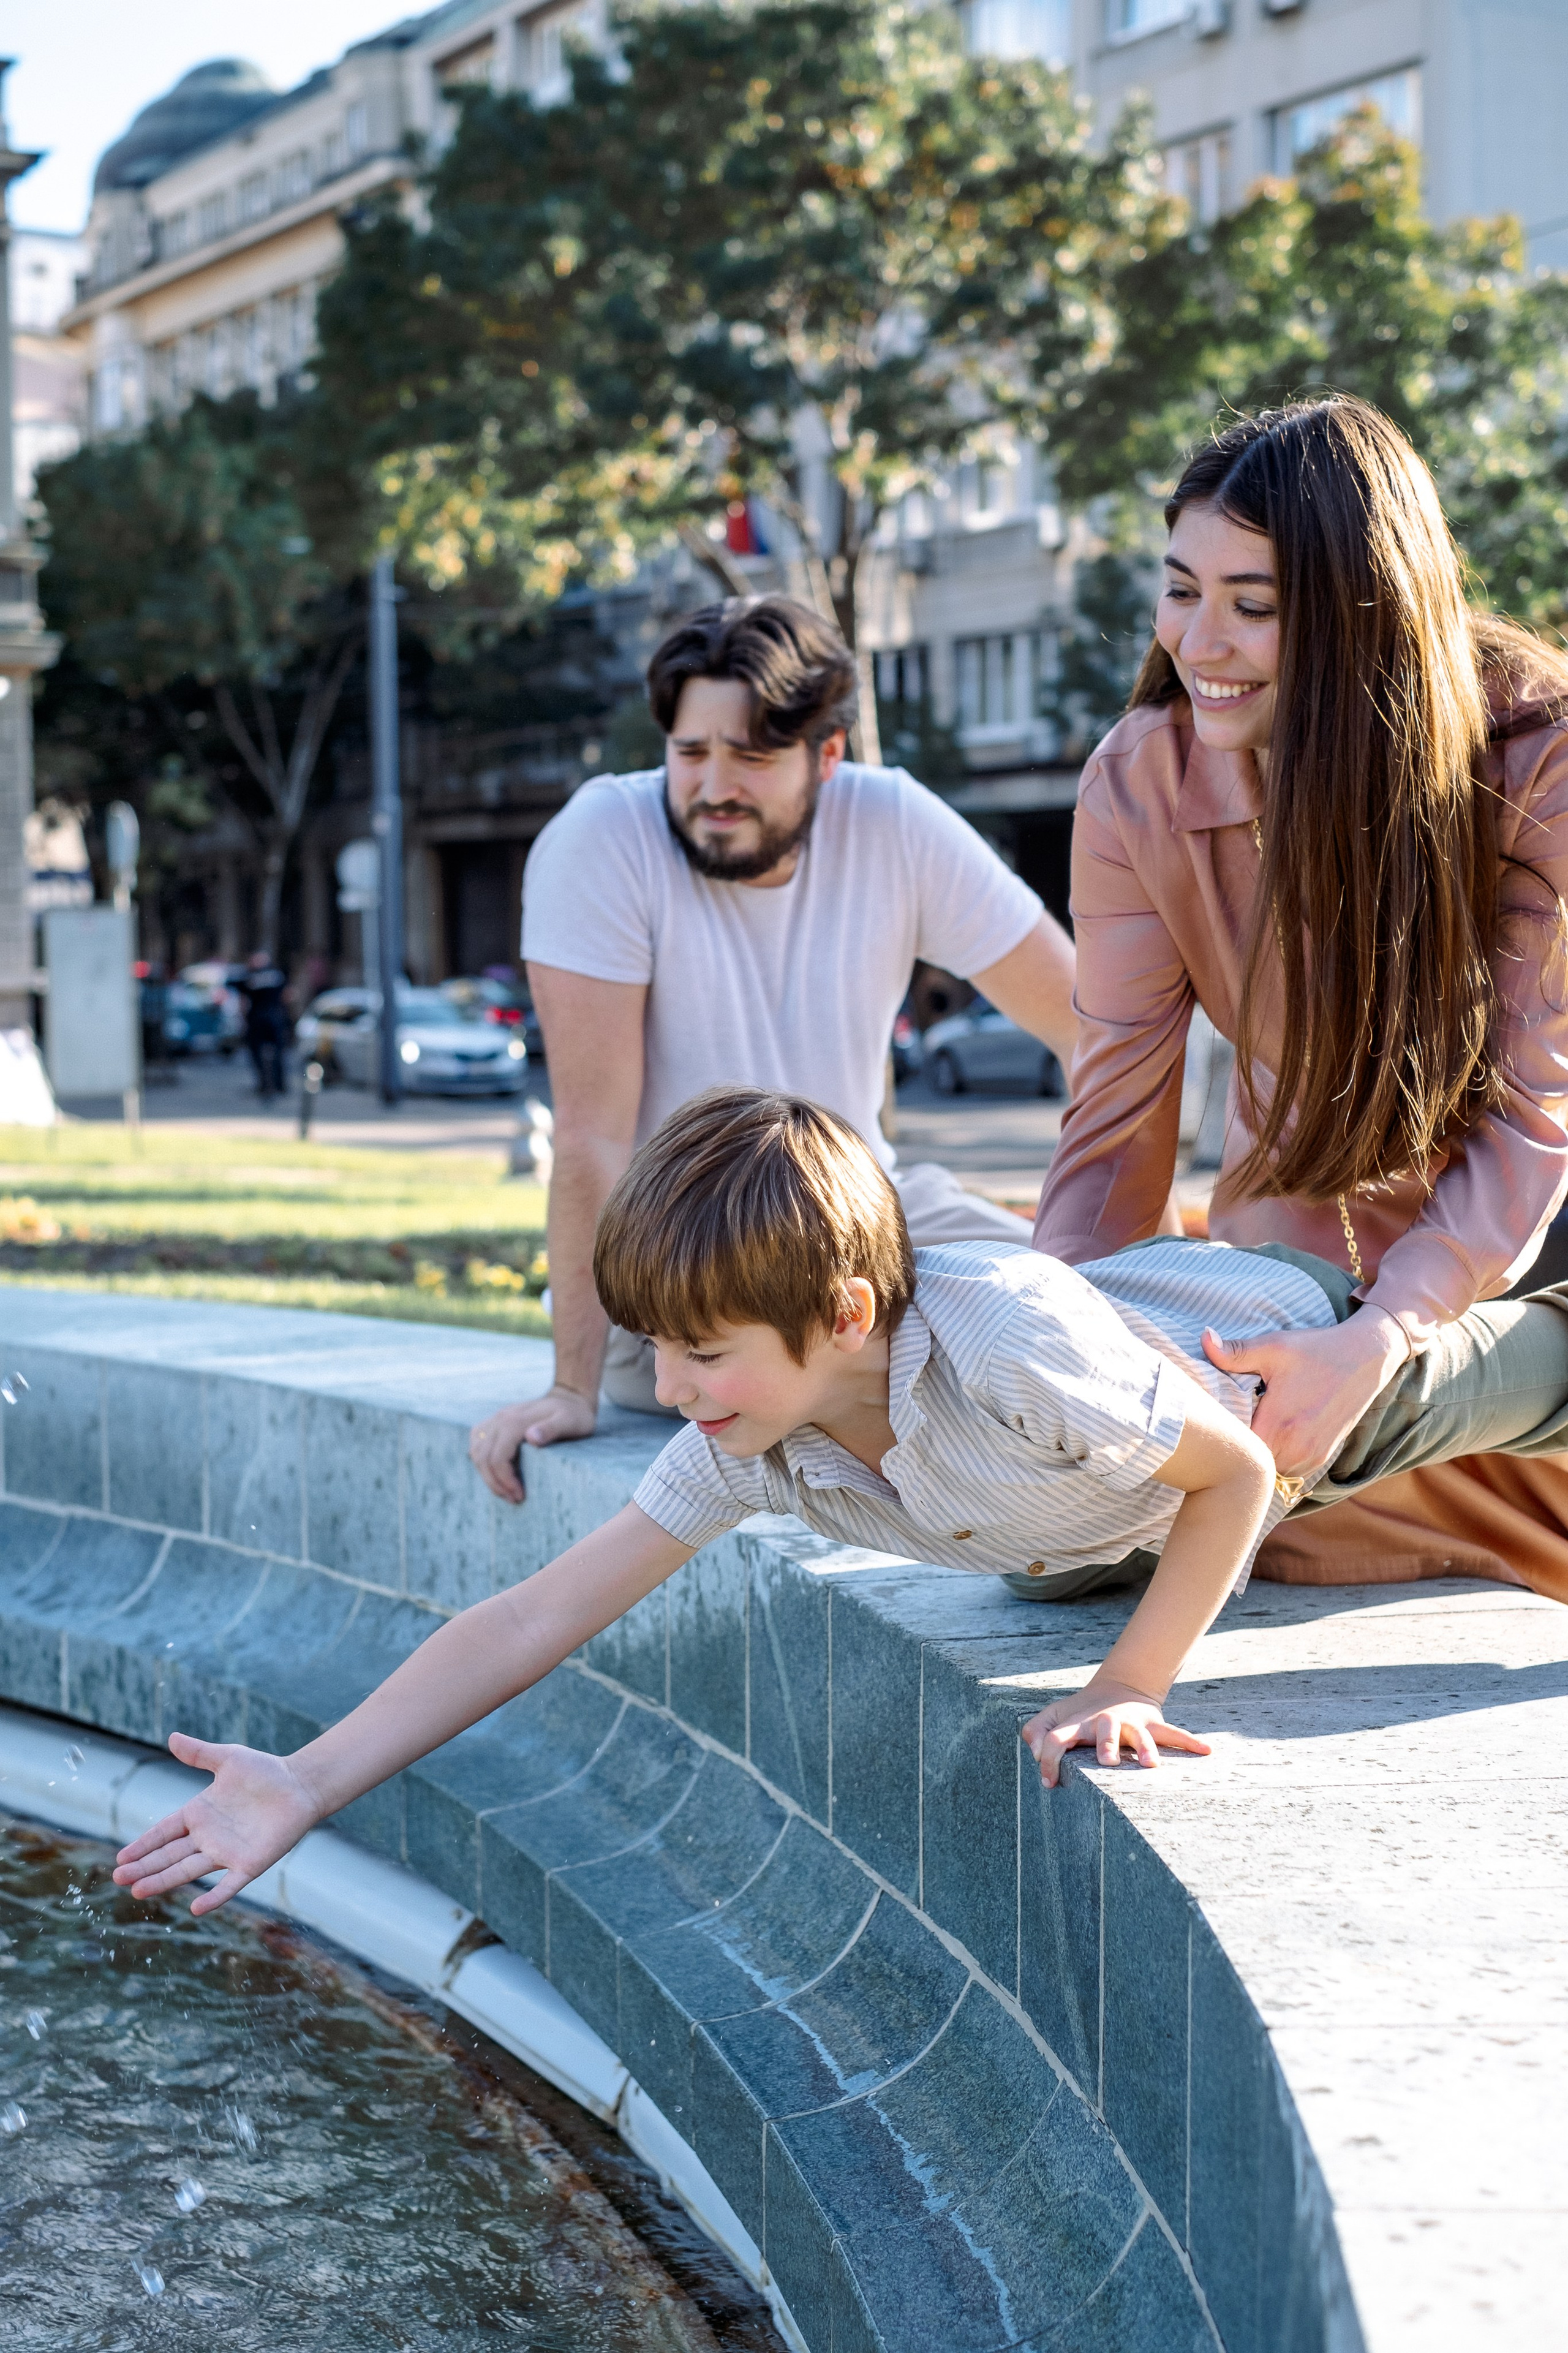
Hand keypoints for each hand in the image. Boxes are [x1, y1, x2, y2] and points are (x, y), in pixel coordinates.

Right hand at [112, 1733, 320, 1915]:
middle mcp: (208, 1837)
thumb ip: (199, 1753)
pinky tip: (196, 1908)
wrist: (301, 1784)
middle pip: (169, 1855)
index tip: (121, 1857)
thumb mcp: (228, 1758)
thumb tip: (171, 1737)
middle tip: (118, 1878)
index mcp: (199, 1814)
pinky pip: (229, 1885)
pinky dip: (214, 1897)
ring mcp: (227, 1852)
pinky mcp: (249, 1864)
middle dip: (144, 1867)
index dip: (143, 1844)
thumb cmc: (265, 1771)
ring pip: (188, 1870)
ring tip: (138, 1891)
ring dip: (164, 1881)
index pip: (164, 1832)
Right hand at [469, 1386, 596, 1499]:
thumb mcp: (570, 1422)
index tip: (519, 1495)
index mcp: (515, 1421)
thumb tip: (531, 1437)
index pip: (498, 1457)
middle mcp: (501, 1418)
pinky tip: (495, 1473)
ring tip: (505, 1491)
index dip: (505, 1481)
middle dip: (495, 1483)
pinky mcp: (495, 1422)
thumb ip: (552, 1429)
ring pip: (476, 1451)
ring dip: (486, 1475)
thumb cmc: (573, 1414)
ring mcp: (496, 1418)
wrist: (569, 1398)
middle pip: (483, 1457)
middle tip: (514, 1499)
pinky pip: (477, 1442)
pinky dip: (481, 1461)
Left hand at [1022, 1677, 1210, 1789]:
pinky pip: (1174, 1734)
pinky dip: (1190, 1741)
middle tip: (1108, 1762)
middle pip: (1104, 1731)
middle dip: (1106, 1745)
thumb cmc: (1079, 1713)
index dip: (1048, 1760)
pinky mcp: (1151, 1724)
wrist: (1116, 1690)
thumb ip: (1035, 1730)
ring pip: (1140, 1734)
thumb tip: (1032, 1751)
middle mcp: (1104, 1723)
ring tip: (1152, 1764)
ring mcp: (1130, 1723)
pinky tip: (1206, 1751)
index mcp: (1078, 1724)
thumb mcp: (1054, 1715)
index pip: (1057, 1739)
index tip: (1049, 1784)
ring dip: (1145, 1748)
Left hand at [1202, 1312, 1405, 1479]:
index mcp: (1277, 1425)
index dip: (1221, 1433)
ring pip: (1269, 1468)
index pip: (1234, 1446)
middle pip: (1250, 1460)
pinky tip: (1273, 1432)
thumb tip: (1203, 1337)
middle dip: (1238, 1445)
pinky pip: (1288, 1468)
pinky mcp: (1321, 1457)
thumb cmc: (1317, 1350)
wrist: (1367, 1356)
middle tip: (1229, 1420)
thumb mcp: (1272, 1347)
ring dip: (1259, 1452)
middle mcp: (1294, 1449)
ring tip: (1252, 1425)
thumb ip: (1233, 1352)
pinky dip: (1277, 1455)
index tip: (1214, 1417)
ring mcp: (1310, 1457)